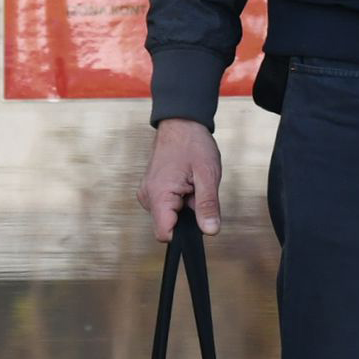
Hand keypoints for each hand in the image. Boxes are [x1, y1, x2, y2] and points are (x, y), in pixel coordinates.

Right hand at [144, 117, 224, 236]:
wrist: (181, 123)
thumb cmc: (193, 144)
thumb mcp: (208, 176)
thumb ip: (208, 206)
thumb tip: (210, 231)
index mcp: (158, 195)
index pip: (165, 234)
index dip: (184, 234)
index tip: (198, 220)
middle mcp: (147, 197)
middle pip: (169, 225)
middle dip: (188, 215)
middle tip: (198, 191)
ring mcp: (148, 193)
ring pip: (169, 215)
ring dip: (184, 206)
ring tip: (192, 184)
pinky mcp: (151, 189)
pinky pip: (167, 205)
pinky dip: (180, 199)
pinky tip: (186, 183)